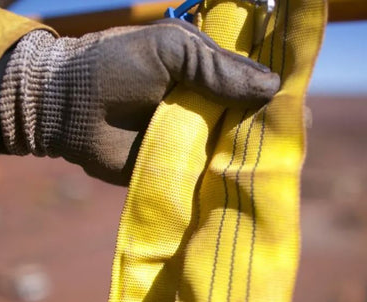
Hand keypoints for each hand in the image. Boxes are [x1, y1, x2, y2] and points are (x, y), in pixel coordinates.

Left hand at [0, 20, 279, 184]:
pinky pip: (204, 176)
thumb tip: (272, 87)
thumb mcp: (169, 50)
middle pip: (245, 118)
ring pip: (230, 150)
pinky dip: (222, 181)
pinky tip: (248, 187)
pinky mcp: (175, 169)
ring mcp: (189, 140)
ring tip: (281, 164)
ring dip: (250, 157)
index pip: (249, 79)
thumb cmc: (113, 66)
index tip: (298, 100)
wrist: (69, 108)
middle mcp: (202, 106)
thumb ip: (216, 66)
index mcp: (203, 72)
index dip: (274, 88)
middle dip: (268, 127)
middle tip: (297, 138)